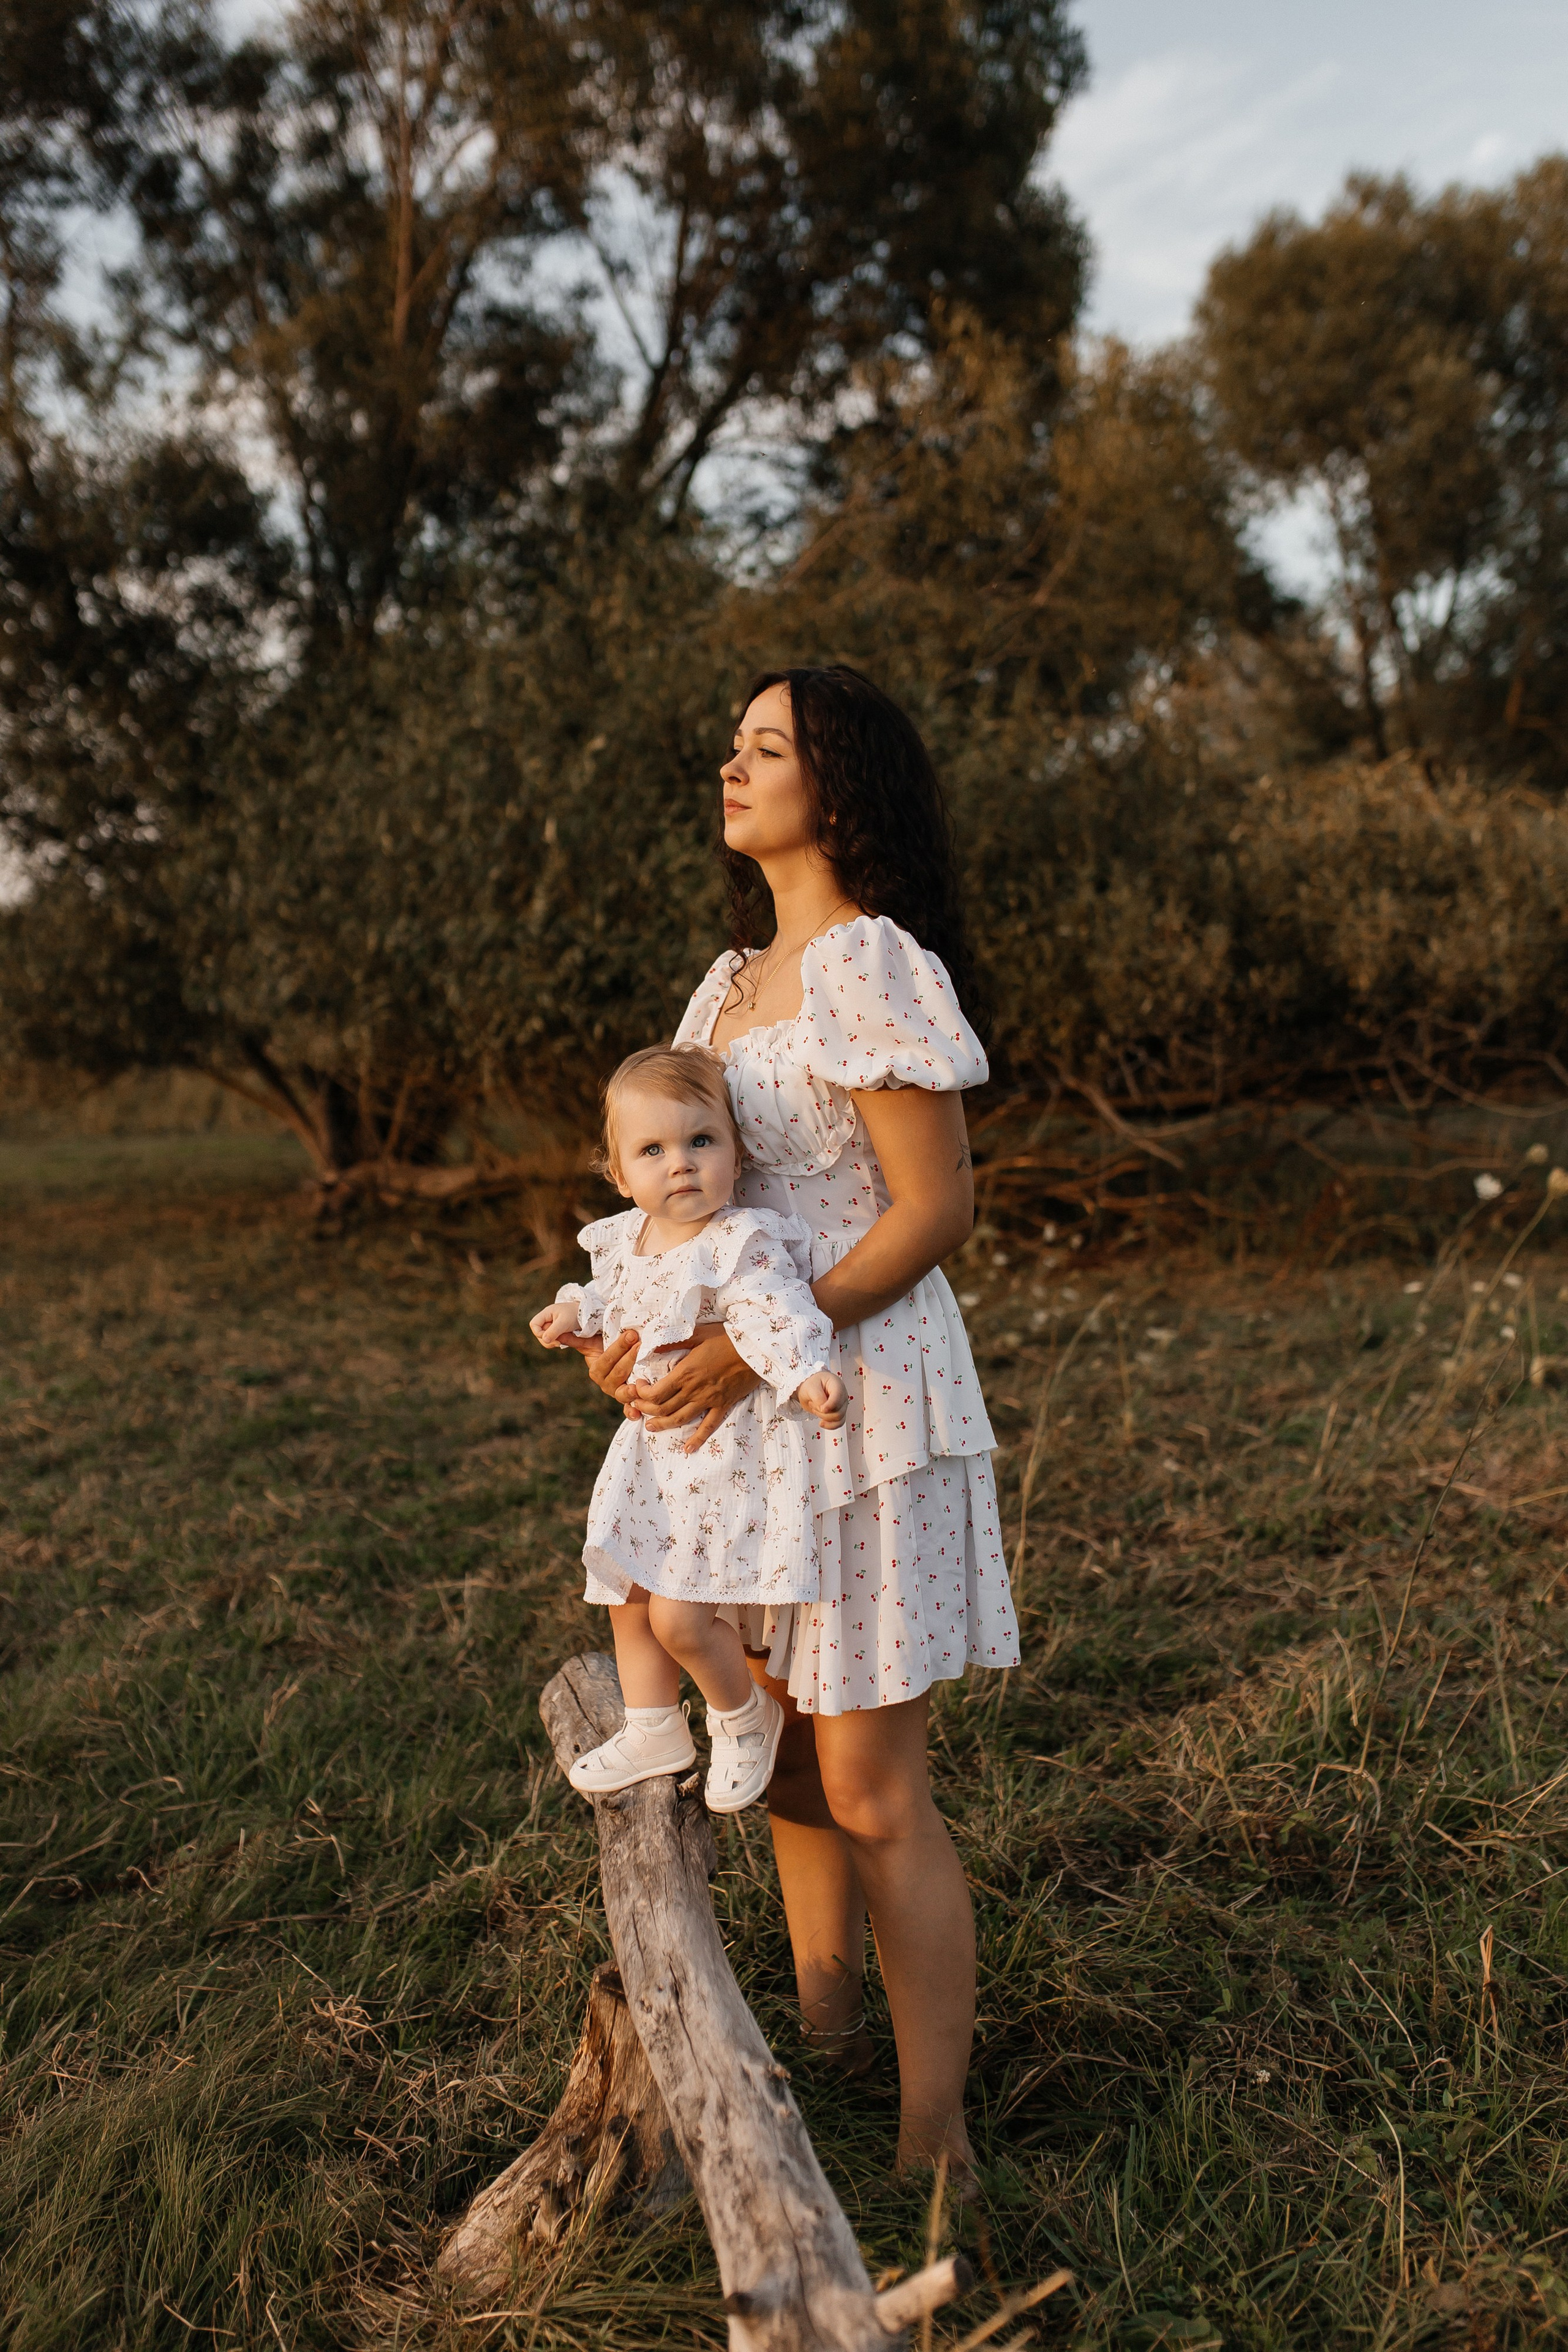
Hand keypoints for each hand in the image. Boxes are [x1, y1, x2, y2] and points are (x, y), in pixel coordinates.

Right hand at [530, 1301, 583, 1347]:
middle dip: (546, 1340)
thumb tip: (544, 1340)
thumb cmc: (577, 1314)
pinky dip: (557, 1342)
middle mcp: (548, 1319)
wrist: (590, 1314)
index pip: (534, 1325)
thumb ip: (554, 1331)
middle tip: (558, 1343)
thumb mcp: (564, 1322)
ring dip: (552, 1342)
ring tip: (561, 1342)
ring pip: (546, 1338)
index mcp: (547, 1313)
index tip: (550, 1337)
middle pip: (539, 1333)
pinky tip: (564, 1342)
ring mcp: (553, 1325)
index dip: (538, 1333)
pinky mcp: (559, 1331)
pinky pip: (553, 1339)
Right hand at [579, 1326, 644, 1412]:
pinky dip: (632, 1413)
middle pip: (618, 1373)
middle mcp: (606, 1384)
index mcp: (596, 1371)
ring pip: (623, 1392)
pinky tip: (637, 1414)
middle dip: (630, 1358)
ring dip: (630, 1391)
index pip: (607, 1359)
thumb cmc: (607, 1347)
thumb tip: (552, 1335)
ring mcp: (617, 1394)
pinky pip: (629, 1409)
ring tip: (638, 1386)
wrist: (619, 1360)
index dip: (619, 1347)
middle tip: (641, 1346)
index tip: (631, 1334)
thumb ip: (575, 1339)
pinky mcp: (629, 1401)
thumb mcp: (592, 1342)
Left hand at [629, 1322, 760, 1452]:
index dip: (642, 1394)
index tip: (639, 1387)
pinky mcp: (723, 1405)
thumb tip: (651, 1345)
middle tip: (637, 1408)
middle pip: (663, 1408)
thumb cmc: (727, 1337)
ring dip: (663, 1425)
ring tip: (650, 1428)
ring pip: (680, 1419)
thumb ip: (673, 1342)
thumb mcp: (697, 1333)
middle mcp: (694, 1389)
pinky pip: (709, 1426)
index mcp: (685, 1372)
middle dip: (645, 1410)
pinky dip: (698, 1439)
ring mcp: (709, 1400)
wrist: (757, 1349)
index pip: (655, 1393)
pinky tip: (688, 1449)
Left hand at [795, 1369, 848, 1429]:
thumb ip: (818, 1398)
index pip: (838, 1397)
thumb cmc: (812, 1385)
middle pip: (838, 1411)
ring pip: (838, 1418)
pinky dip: (830, 1426)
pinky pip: (839, 1423)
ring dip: (823, 1417)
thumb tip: (824, 1410)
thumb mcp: (811, 1388)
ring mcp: (842, 1405)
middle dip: (822, 1411)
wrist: (810, 1389)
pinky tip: (821, 1423)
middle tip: (812, 1403)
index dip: (830, 1405)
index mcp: (836, 1384)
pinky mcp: (839, 1413)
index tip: (821, 1409)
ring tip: (815, 1408)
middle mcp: (842, 1395)